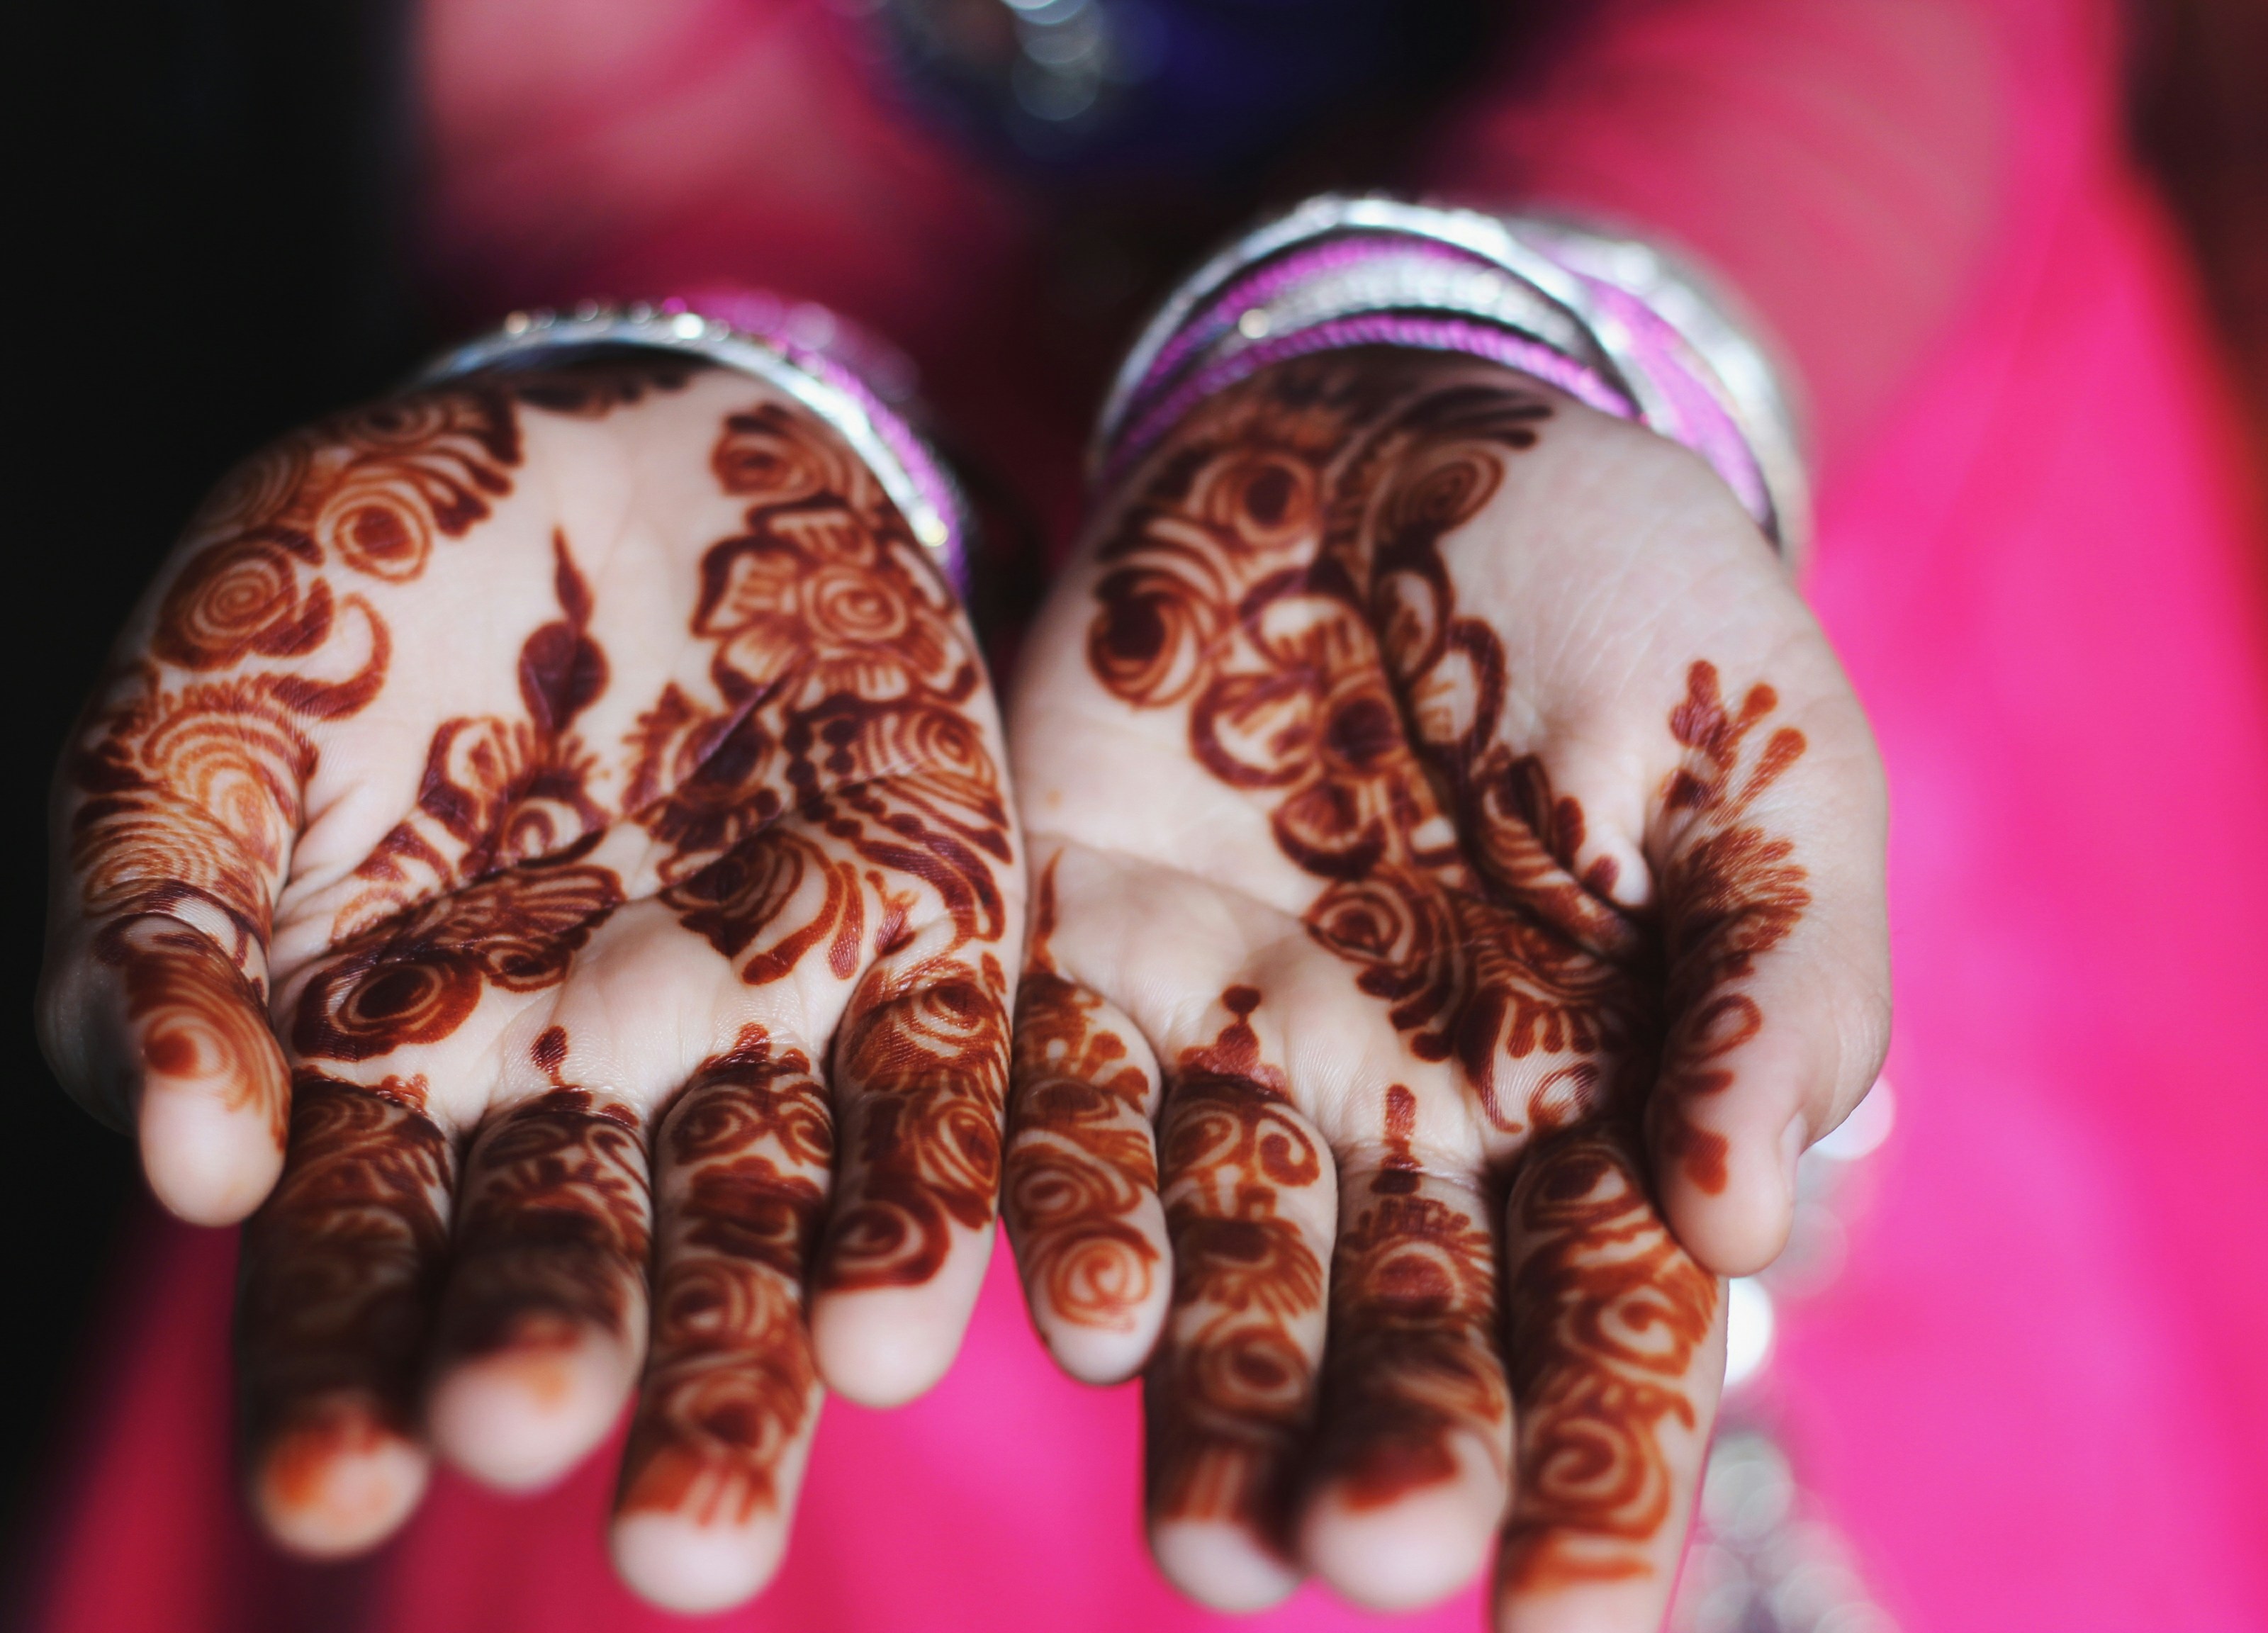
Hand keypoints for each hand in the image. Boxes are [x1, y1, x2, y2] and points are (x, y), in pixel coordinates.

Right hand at [38, 358, 1021, 1610]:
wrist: (602, 430)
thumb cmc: (357, 579)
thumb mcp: (199, 710)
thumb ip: (160, 925)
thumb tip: (185, 1168)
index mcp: (380, 1071)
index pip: (350, 1262)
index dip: (341, 1374)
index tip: (342, 1489)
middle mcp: (575, 1093)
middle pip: (591, 1274)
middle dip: (613, 1376)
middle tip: (652, 1540)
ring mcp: (757, 1025)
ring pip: (780, 1214)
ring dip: (801, 1334)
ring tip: (829, 1405)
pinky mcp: (916, 936)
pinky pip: (946, 1079)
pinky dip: (950, 1179)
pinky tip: (948, 1285)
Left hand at [1002, 353, 1887, 1625]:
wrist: (1394, 428)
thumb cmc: (1621, 594)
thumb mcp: (1754, 762)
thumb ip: (1773, 984)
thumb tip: (1754, 1231)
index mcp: (1591, 1096)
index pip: (1607, 1335)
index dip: (1596, 1483)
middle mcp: (1399, 1110)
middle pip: (1393, 1329)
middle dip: (1386, 1453)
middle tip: (1367, 1564)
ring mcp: (1230, 1037)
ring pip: (1213, 1258)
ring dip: (1208, 1397)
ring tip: (1211, 1539)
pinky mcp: (1074, 947)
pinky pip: (1051, 1099)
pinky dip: (1056, 1202)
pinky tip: (1075, 1311)